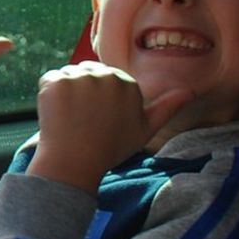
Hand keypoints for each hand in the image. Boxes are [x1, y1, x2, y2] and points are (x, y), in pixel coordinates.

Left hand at [29, 61, 192, 194]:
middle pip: (88, 74)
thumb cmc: (110, 149)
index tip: (99, 122)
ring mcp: (79, 77)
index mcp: (128, 84)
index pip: (107, 81)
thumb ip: (167, 108)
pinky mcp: (56, 81)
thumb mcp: (145, 130)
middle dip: (83, 93)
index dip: (101, 101)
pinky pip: (49, 80)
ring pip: (69, 77)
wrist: (74, 164)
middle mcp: (106, 75)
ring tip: (69, 119)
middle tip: (83, 122)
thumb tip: (190, 90)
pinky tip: (55, 116)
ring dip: (66, 93)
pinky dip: (48, 96)